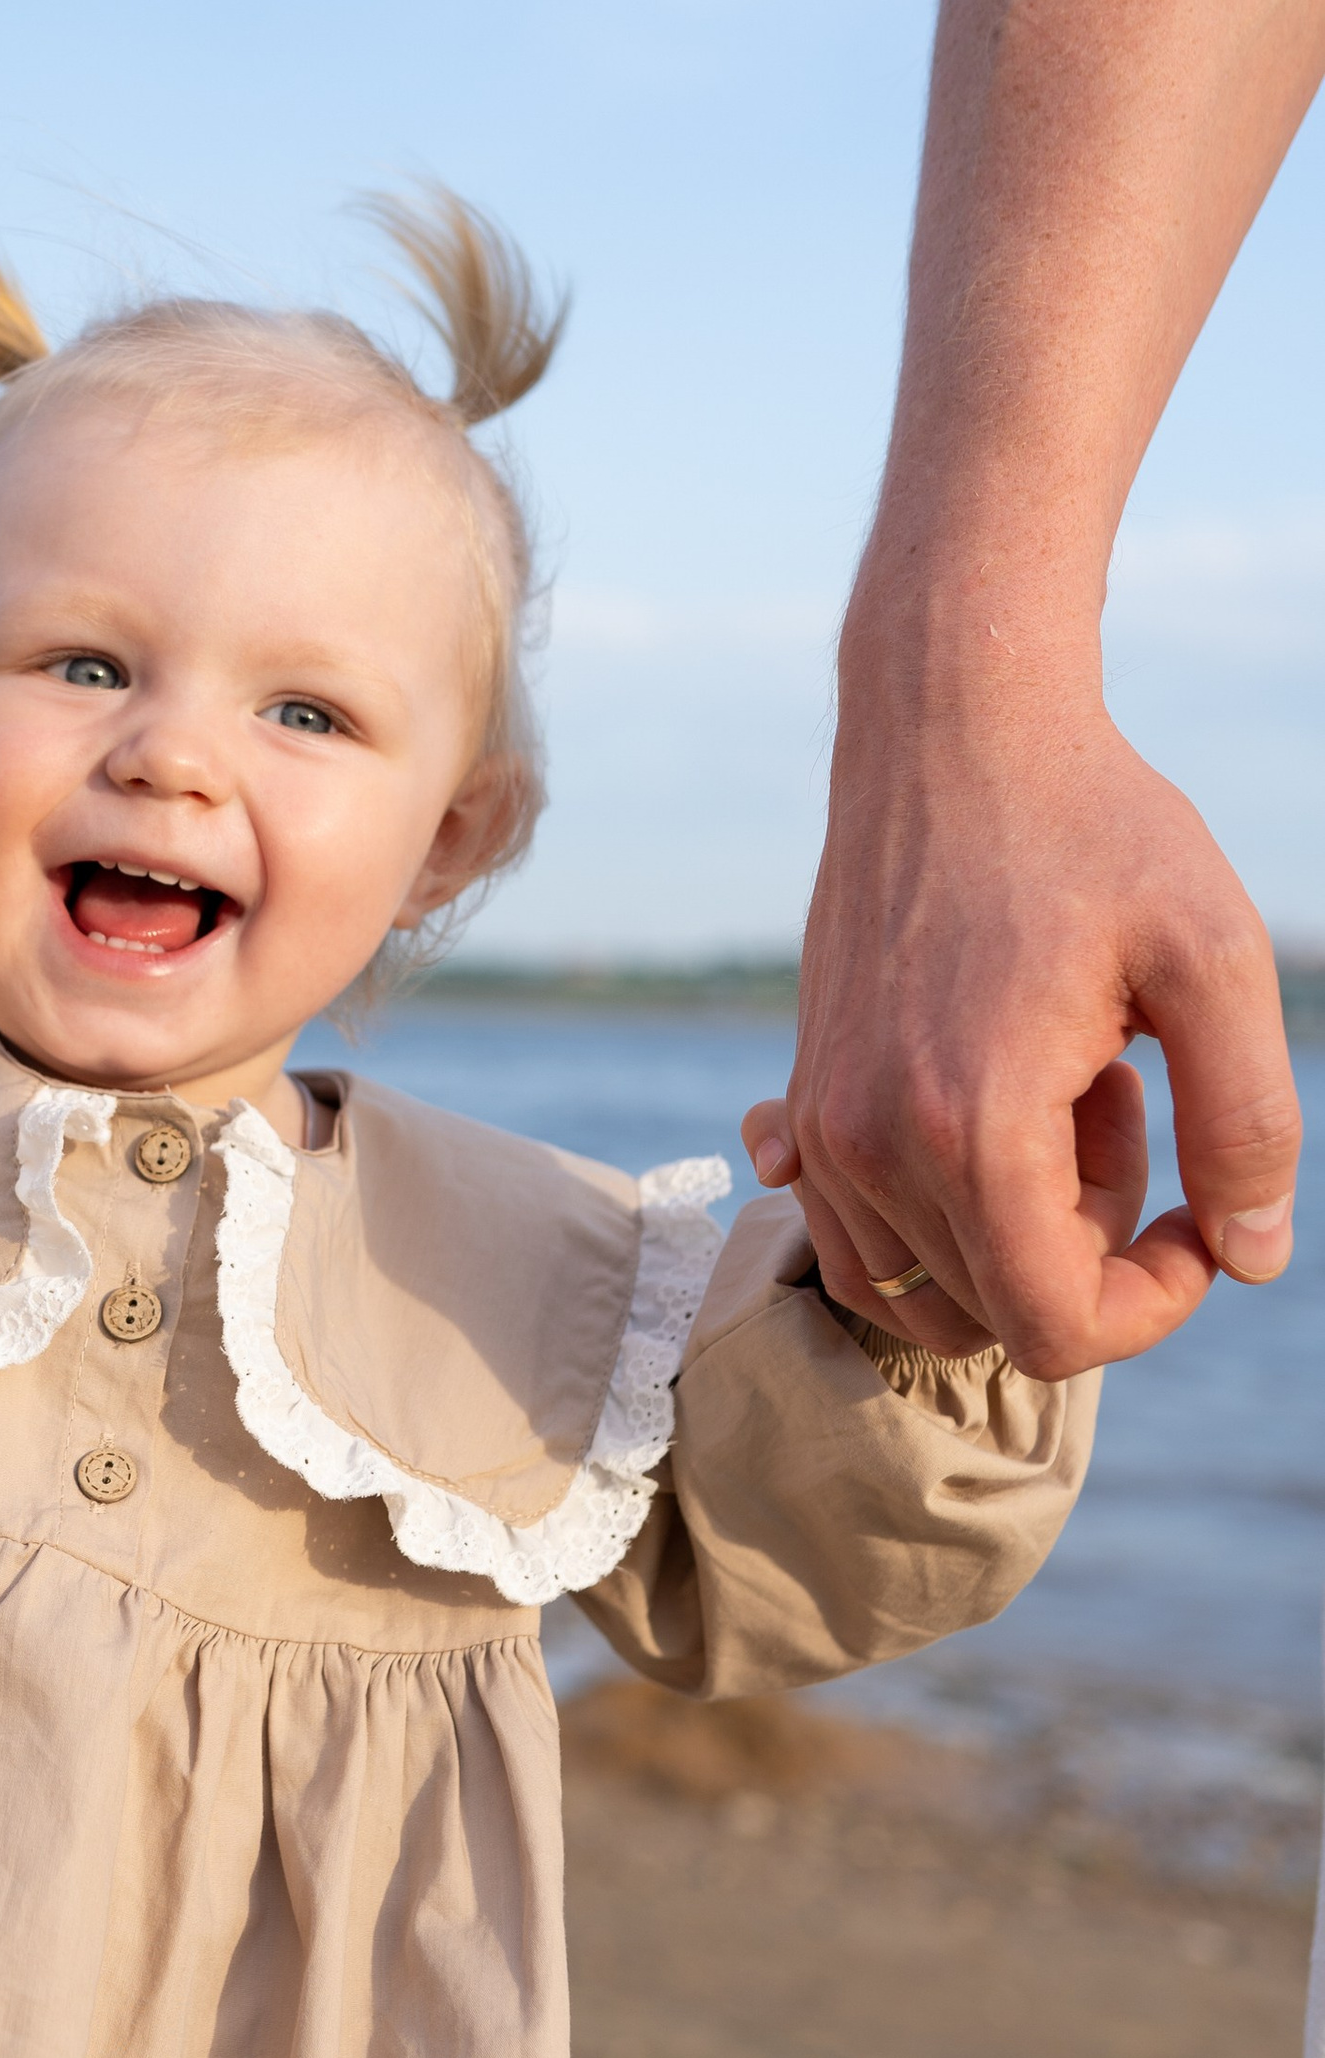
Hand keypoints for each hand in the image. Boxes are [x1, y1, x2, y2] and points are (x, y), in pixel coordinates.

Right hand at [754, 654, 1299, 1380]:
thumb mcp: (1216, 957)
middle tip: (1125, 1104)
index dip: (1155, 1305)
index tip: (1205, 1217)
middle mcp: (871, 1146)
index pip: (1058, 1328)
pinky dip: (935, 1223)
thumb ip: (1251, 1123)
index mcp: (974, 1128)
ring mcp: (823, 1127)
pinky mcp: (803, 1099)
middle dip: (1091, 1249)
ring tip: (1063, 1099)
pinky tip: (992, 1110)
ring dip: (1013, 1236)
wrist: (949, 729)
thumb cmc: (1093, 827)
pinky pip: (854, 1239)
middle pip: (998, 1312)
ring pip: (922, 1290)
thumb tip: (1254, 1260)